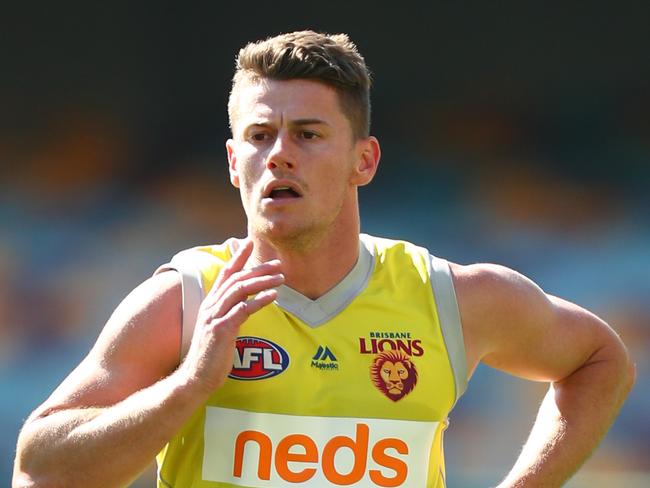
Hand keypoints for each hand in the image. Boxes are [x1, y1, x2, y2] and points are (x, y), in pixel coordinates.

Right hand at [179, 239, 283, 394]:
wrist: (196, 378)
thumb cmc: (212, 354)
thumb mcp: (220, 327)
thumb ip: (230, 312)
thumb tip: (245, 302)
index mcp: (210, 303)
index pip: (225, 274)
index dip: (238, 257)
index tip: (250, 243)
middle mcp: (210, 306)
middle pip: (236, 279)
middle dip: (258, 268)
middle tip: (278, 264)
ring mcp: (214, 317)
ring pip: (239, 290)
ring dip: (262, 281)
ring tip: (281, 278)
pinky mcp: (221, 330)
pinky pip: (242, 310)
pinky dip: (259, 301)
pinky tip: (272, 296)